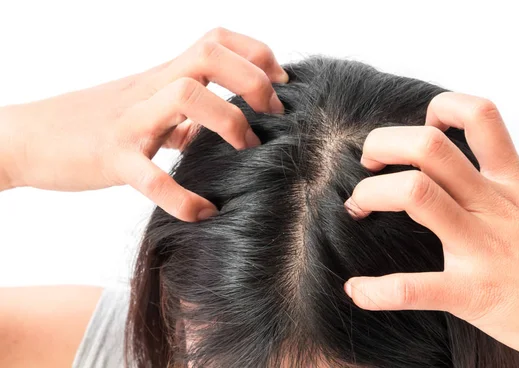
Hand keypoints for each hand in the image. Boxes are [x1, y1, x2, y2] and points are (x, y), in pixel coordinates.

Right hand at [0, 27, 286, 221]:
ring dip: (228, 119)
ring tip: (247, 149)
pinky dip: (182, 196)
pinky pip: (149, 175)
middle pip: (208, 55)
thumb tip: (214, 127)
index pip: (215, 40)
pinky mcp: (111, 158)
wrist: (29, 138)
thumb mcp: (143, 108)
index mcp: (161, 77)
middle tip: (274, 114)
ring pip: (184, 95)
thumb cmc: (92, 123)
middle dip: (253, 80)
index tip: (279, 85)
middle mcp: (150, 90)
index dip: (257, 55)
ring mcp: (130, 121)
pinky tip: (203, 212)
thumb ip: (180, 114)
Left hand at [343, 92, 518, 367]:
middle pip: (429, 147)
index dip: (440, 109)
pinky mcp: (476, 293)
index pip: (479, 116)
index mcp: (513, 183)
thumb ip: (506, 185)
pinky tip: (358, 291)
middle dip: (384, 144)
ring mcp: (484, 247)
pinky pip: (416, 287)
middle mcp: (495, 206)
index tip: (421, 129)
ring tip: (358, 206)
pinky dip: (378, 289)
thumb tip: (466, 172)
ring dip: (372, 193)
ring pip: (417, 194)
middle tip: (369, 162)